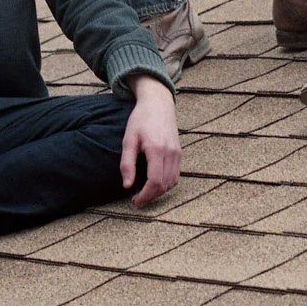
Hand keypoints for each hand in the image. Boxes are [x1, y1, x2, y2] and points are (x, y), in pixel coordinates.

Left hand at [122, 76, 180, 207]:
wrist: (158, 103)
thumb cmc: (141, 119)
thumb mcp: (129, 139)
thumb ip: (127, 163)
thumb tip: (127, 186)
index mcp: (157, 149)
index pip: (155, 182)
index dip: (145, 196)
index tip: (135, 201)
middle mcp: (170, 152)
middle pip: (164, 185)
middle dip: (151, 196)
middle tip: (137, 199)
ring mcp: (177, 153)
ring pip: (172, 182)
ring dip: (159, 192)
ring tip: (144, 192)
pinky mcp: (179, 152)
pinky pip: (176, 175)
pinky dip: (166, 183)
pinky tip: (154, 182)